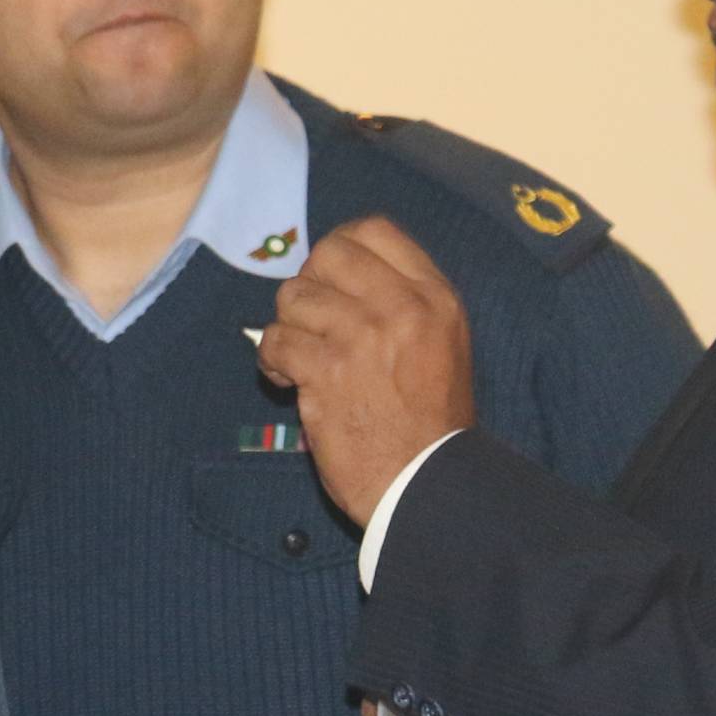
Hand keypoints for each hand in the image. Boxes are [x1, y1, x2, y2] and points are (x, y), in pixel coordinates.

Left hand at [259, 217, 474, 524]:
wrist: (427, 484)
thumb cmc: (431, 423)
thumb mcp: (442, 344)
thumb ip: (402, 301)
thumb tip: (337, 266)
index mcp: (435, 297)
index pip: (374, 231)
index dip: (340, 247)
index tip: (330, 278)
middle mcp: (401, 308)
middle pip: (328, 254)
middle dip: (309, 285)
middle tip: (313, 322)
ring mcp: (362, 337)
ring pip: (294, 297)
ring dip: (290, 328)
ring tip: (303, 360)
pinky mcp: (326, 372)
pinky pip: (275, 341)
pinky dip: (273, 363)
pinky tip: (288, 382)